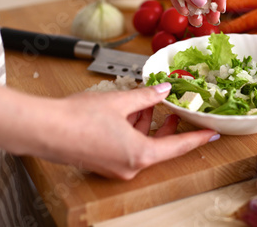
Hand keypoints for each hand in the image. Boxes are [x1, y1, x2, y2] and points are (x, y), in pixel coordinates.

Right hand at [38, 82, 218, 179]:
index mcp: (140, 154)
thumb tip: (163, 90)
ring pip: (141, 145)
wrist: (45, 129)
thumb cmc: (78, 119)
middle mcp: (130, 166)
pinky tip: (129, 112)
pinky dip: (132, 131)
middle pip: (159, 146)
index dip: (197, 138)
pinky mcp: (103, 163)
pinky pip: (126, 147)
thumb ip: (146, 96)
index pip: (178, 146)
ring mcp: (115, 167)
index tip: (211, 134)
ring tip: (146, 103)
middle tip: (174, 110)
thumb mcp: (121, 102)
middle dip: (166, 126)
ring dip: (146, 125)